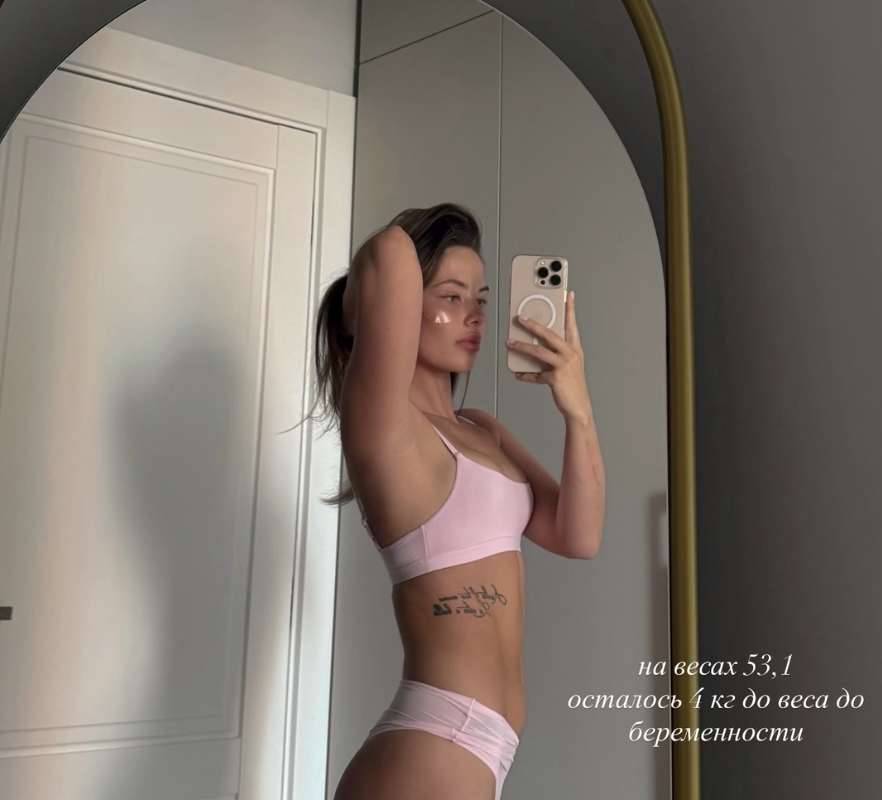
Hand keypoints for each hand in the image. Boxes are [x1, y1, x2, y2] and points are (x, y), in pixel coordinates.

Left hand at [505, 290, 592, 423]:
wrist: (579, 408)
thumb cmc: (572, 386)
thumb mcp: (568, 367)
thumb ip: (555, 355)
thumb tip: (535, 348)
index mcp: (575, 349)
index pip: (572, 325)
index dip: (570, 309)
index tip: (567, 294)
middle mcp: (571, 354)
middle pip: (550, 334)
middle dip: (534, 324)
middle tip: (521, 317)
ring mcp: (564, 365)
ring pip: (539, 351)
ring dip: (522, 346)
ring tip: (510, 342)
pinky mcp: (556, 378)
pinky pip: (535, 374)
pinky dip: (526, 374)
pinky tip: (519, 374)